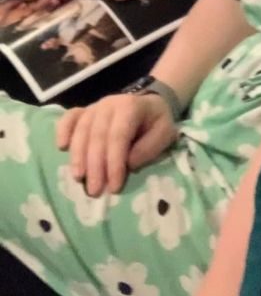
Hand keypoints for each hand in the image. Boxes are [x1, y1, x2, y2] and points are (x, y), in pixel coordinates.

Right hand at [56, 93, 177, 194]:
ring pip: (81, 129)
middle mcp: (109, 104)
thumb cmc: (155, 123)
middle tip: (95, 191)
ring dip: (78, 156)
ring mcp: (95, 106)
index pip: (119, 136)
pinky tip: (61, 147)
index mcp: (131, 107)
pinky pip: (70, 118)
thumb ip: (149, 147)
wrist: (149, 105)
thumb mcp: (164, 134)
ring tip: (79, 178)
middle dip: (95, 165)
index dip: (114, 162)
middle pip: (97, 135)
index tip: (114, 187)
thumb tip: (128, 163)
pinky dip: (63, 130)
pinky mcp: (84, 111)